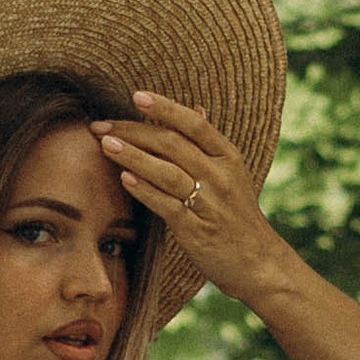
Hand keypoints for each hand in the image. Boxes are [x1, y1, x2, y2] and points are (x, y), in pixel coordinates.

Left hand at [95, 93, 284, 304]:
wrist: (259, 263)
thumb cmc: (237, 216)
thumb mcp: (232, 174)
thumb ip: (209, 144)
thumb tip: (196, 108)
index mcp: (228, 157)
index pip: (194, 124)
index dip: (165, 108)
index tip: (137, 96)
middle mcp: (220, 176)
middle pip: (173, 144)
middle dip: (134, 131)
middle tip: (101, 125)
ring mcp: (209, 204)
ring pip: (167, 172)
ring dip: (133, 156)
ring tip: (105, 144)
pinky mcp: (197, 231)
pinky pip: (167, 206)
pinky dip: (145, 190)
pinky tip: (125, 178)